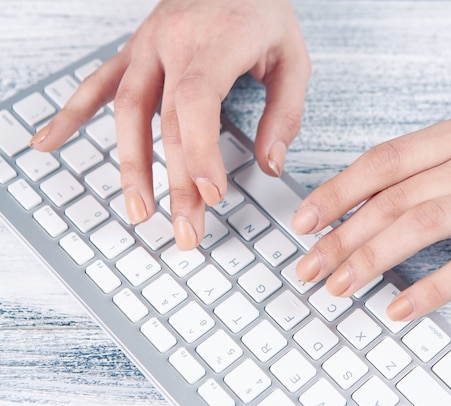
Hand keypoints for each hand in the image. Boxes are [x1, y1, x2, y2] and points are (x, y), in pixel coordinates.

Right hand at [30, 0, 309, 249]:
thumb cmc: (263, 12)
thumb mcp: (293, 57)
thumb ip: (285, 112)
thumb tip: (270, 163)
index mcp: (216, 41)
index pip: (197, 102)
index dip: (200, 151)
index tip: (211, 195)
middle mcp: (173, 42)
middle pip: (166, 121)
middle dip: (175, 181)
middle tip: (186, 231)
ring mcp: (147, 45)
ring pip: (126, 110)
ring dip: (130, 165)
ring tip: (137, 211)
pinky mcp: (134, 50)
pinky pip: (97, 83)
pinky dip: (71, 114)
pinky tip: (49, 142)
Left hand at [291, 107, 450, 320]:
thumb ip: (429, 162)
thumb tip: (369, 196)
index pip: (381, 161)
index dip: (336, 191)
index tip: (303, 219)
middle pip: (392, 199)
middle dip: (340, 236)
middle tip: (308, 265)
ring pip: (421, 226)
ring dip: (370, 260)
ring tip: (339, 286)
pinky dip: (429, 290)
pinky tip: (399, 309)